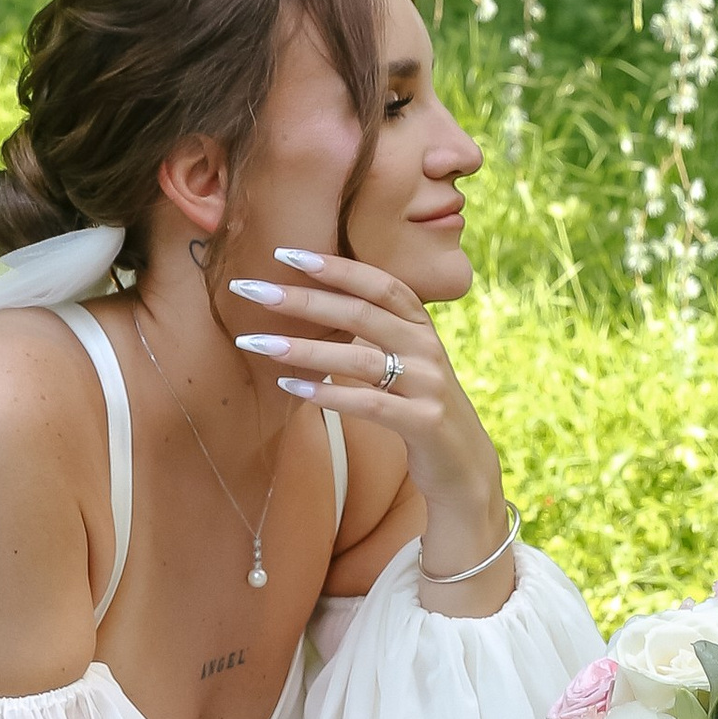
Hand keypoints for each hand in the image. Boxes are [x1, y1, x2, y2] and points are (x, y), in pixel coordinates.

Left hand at [229, 246, 511, 603]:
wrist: (464, 464)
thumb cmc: (419, 406)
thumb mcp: (405, 360)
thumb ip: (373, 332)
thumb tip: (314, 302)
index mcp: (420, 326)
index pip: (379, 284)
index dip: (336, 266)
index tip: (287, 254)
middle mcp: (427, 348)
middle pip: (361, 313)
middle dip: (303, 299)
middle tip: (252, 290)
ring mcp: (429, 385)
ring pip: (359, 360)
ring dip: (303, 350)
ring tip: (255, 343)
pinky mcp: (424, 422)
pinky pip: (369, 405)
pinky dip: (328, 394)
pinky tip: (290, 388)